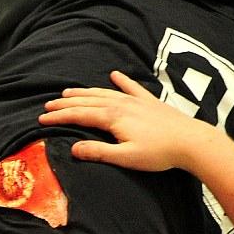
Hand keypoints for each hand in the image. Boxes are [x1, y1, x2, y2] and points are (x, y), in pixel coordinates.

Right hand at [39, 70, 213, 171]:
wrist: (190, 142)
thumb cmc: (157, 153)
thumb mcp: (125, 158)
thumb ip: (98, 152)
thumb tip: (73, 148)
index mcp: (112, 118)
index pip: (79, 115)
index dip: (60, 117)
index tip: (42, 119)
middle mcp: (121, 104)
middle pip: (87, 101)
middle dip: (66, 104)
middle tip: (48, 106)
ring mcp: (135, 101)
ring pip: (104, 93)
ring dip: (85, 92)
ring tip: (69, 92)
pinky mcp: (149, 102)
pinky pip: (131, 87)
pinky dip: (121, 80)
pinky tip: (114, 75)